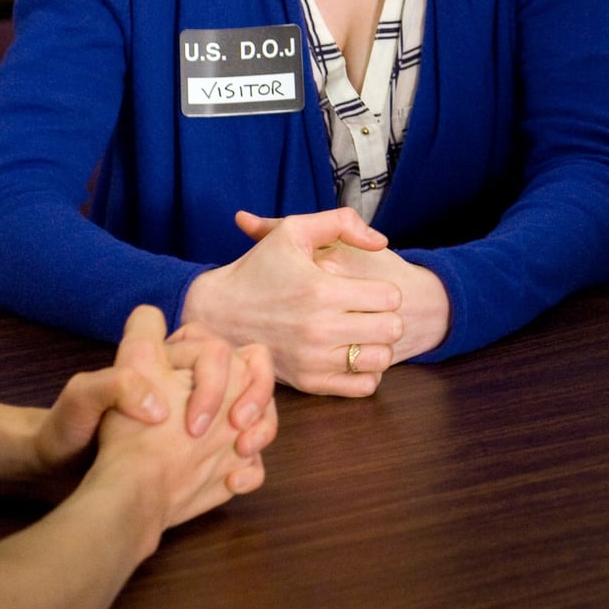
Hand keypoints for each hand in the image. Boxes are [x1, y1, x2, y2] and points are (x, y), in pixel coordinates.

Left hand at [89, 307, 267, 535]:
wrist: (72, 480)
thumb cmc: (74, 434)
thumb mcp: (81, 401)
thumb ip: (115, 384)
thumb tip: (158, 406)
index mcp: (167, 363)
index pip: (204, 342)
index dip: (208, 363)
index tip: (191, 401)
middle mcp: (195, 387)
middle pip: (249, 368)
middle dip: (254, 391)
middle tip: (235, 424)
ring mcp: (211, 423)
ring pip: (260, 409)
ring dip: (263, 426)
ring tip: (241, 450)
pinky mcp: (215, 459)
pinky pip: (252, 456)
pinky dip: (253, 468)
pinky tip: (233, 481)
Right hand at [181, 207, 403, 395]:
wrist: (217, 312)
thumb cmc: (258, 268)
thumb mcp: (293, 230)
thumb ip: (341, 223)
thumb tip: (381, 241)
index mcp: (322, 291)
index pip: (390, 298)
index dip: (385, 290)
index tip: (369, 289)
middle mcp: (320, 329)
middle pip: (391, 329)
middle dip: (386, 317)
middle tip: (369, 311)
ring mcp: (314, 360)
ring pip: (381, 359)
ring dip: (378, 344)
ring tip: (361, 332)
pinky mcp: (309, 383)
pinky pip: (363, 386)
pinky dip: (365, 371)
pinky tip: (351, 353)